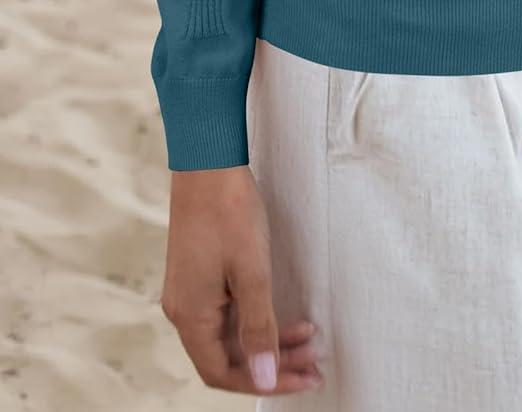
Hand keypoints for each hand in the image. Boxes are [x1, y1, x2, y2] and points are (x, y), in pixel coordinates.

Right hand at [160, 165, 322, 394]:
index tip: (303, 377)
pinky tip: (285, 314)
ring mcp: (190, 291)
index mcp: (190, 316)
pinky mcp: (200, 274)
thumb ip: (259, 328)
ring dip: (268, 340)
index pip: (222, 373)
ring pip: (230, 335)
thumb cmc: (228, 211)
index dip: (262, 382)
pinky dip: (256, 318)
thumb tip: (264, 379)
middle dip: (272, 362)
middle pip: (227, 356)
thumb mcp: (251, 272)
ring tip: (308, 339)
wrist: (208, 162)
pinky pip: (227, 313)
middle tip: (314, 361)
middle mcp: (185, 310)